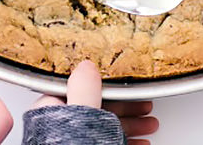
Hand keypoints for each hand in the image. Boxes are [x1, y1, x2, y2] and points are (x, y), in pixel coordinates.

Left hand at [32, 60, 158, 144]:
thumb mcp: (79, 116)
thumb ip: (83, 90)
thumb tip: (87, 65)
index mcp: (52, 108)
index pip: (85, 88)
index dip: (112, 87)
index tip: (132, 88)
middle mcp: (59, 125)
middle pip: (99, 109)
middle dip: (128, 109)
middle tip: (147, 108)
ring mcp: (71, 140)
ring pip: (105, 129)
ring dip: (131, 126)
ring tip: (150, 127)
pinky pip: (106, 143)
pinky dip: (125, 142)